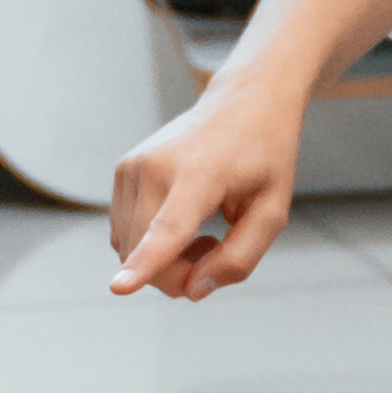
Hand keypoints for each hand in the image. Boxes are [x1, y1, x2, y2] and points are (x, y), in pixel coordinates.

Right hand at [109, 86, 304, 300]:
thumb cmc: (264, 157)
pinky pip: (124, 233)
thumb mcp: (273, 211)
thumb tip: (193, 291)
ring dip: (164, 260)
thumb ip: (239, 258)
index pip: (168, 227)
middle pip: (146, 253)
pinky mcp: (123, 170)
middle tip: (216, 251)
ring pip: (129, 249)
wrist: (244, 101)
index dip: (146, 263)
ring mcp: (133, 165)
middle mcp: (157, 166)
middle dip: (178, 275)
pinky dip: (149, 243)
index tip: (118, 288)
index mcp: (201, 174)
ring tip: (203, 234)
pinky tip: (181, 223)